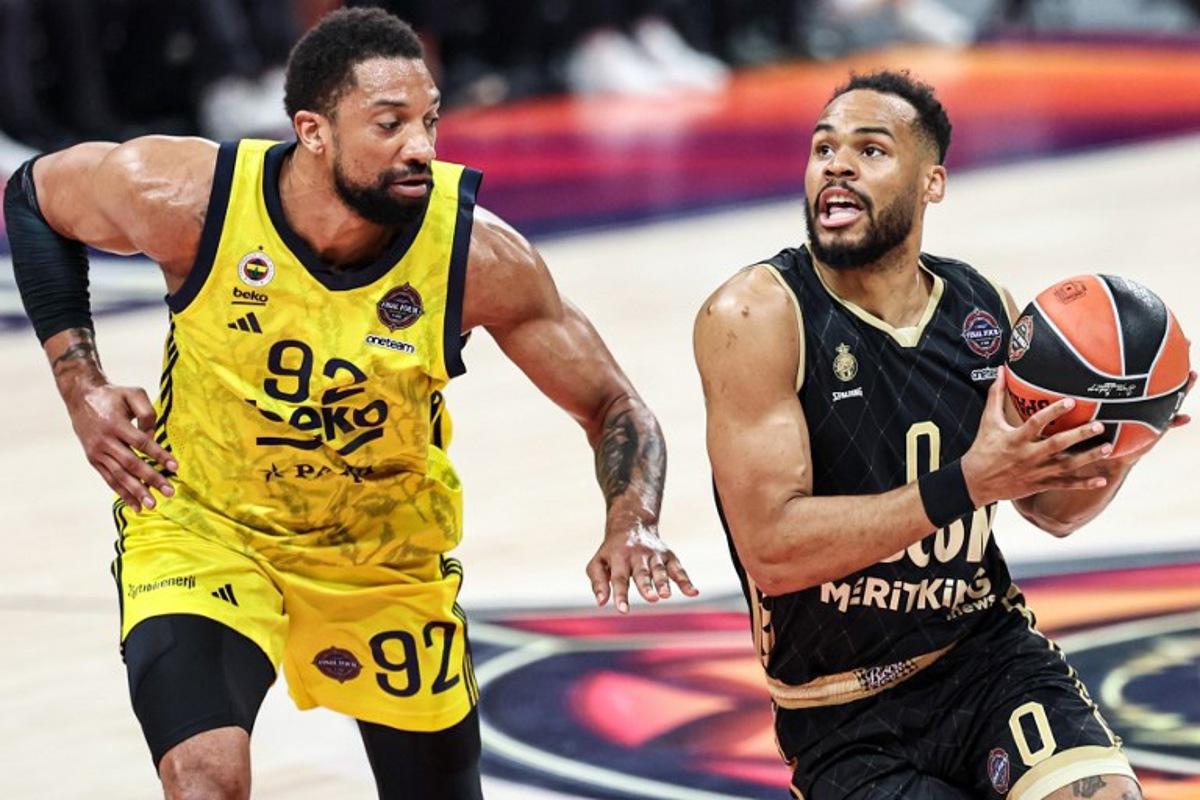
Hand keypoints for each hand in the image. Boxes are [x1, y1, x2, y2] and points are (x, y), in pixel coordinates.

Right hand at [66, 381, 176, 510]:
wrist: (81, 397)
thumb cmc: (114, 396)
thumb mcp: (134, 394)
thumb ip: (148, 413)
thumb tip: (152, 438)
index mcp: (116, 424)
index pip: (141, 443)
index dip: (159, 455)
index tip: (175, 467)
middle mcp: (105, 440)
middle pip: (131, 463)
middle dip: (151, 479)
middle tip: (170, 492)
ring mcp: (97, 452)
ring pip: (119, 475)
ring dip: (136, 491)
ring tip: (153, 504)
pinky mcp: (93, 459)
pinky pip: (109, 479)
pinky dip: (122, 492)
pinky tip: (135, 505)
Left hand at [585, 521, 698, 612]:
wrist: (632, 524)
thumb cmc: (612, 551)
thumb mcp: (598, 562)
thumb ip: (598, 582)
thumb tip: (601, 603)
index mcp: (619, 557)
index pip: (619, 578)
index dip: (621, 594)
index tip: (623, 610)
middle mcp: (637, 555)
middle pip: (642, 572)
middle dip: (646, 585)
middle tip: (651, 598)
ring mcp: (654, 555)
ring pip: (660, 569)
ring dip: (663, 582)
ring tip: (666, 595)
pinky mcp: (668, 556)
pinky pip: (678, 569)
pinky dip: (686, 581)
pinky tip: (693, 593)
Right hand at [962, 366, 1113, 506]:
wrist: (976, 482)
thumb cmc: (982, 448)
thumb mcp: (988, 421)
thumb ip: (996, 395)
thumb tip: (1000, 370)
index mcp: (1015, 439)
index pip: (1036, 423)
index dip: (1053, 412)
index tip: (1072, 401)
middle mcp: (1028, 456)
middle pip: (1057, 445)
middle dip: (1079, 435)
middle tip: (1099, 425)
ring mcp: (1036, 472)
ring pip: (1066, 465)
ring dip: (1088, 458)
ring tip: (1108, 448)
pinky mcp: (1040, 484)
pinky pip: (1064, 485)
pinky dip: (1083, 483)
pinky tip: (1102, 479)